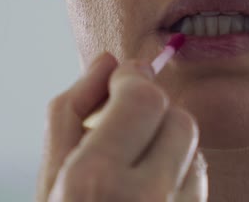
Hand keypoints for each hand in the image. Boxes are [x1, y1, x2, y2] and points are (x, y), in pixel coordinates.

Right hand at [36, 52, 207, 201]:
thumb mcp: (49, 178)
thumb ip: (72, 112)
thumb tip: (107, 61)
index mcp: (95, 183)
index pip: (146, 99)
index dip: (136, 79)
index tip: (124, 78)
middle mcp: (146, 201)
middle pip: (180, 119)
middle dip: (153, 112)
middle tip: (126, 124)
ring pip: (194, 148)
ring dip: (168, 144)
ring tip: (135, 166)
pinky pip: (200, 178)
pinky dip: (180, 171)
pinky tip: (153, 189)